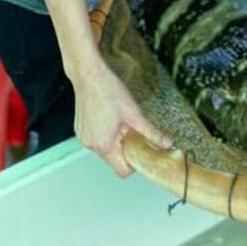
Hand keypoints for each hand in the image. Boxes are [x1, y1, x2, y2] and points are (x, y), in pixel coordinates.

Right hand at [72, 60, 171, 176]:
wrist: (89, 75)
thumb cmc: (108, 91)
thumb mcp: (134, 114)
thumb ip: (151, 132)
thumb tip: (166, 143)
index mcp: (105, 145)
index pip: (122, 170)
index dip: (135, 163)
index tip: (141, 151)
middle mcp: (91, 145)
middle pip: (114, 160)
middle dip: (125, 149)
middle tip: (132, 131)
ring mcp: (83, 138)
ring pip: (105, 149)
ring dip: (115, 141)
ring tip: (119, 122)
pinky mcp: (80, 130)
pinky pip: (96, 140)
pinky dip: (104, 134)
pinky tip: (108, 118)